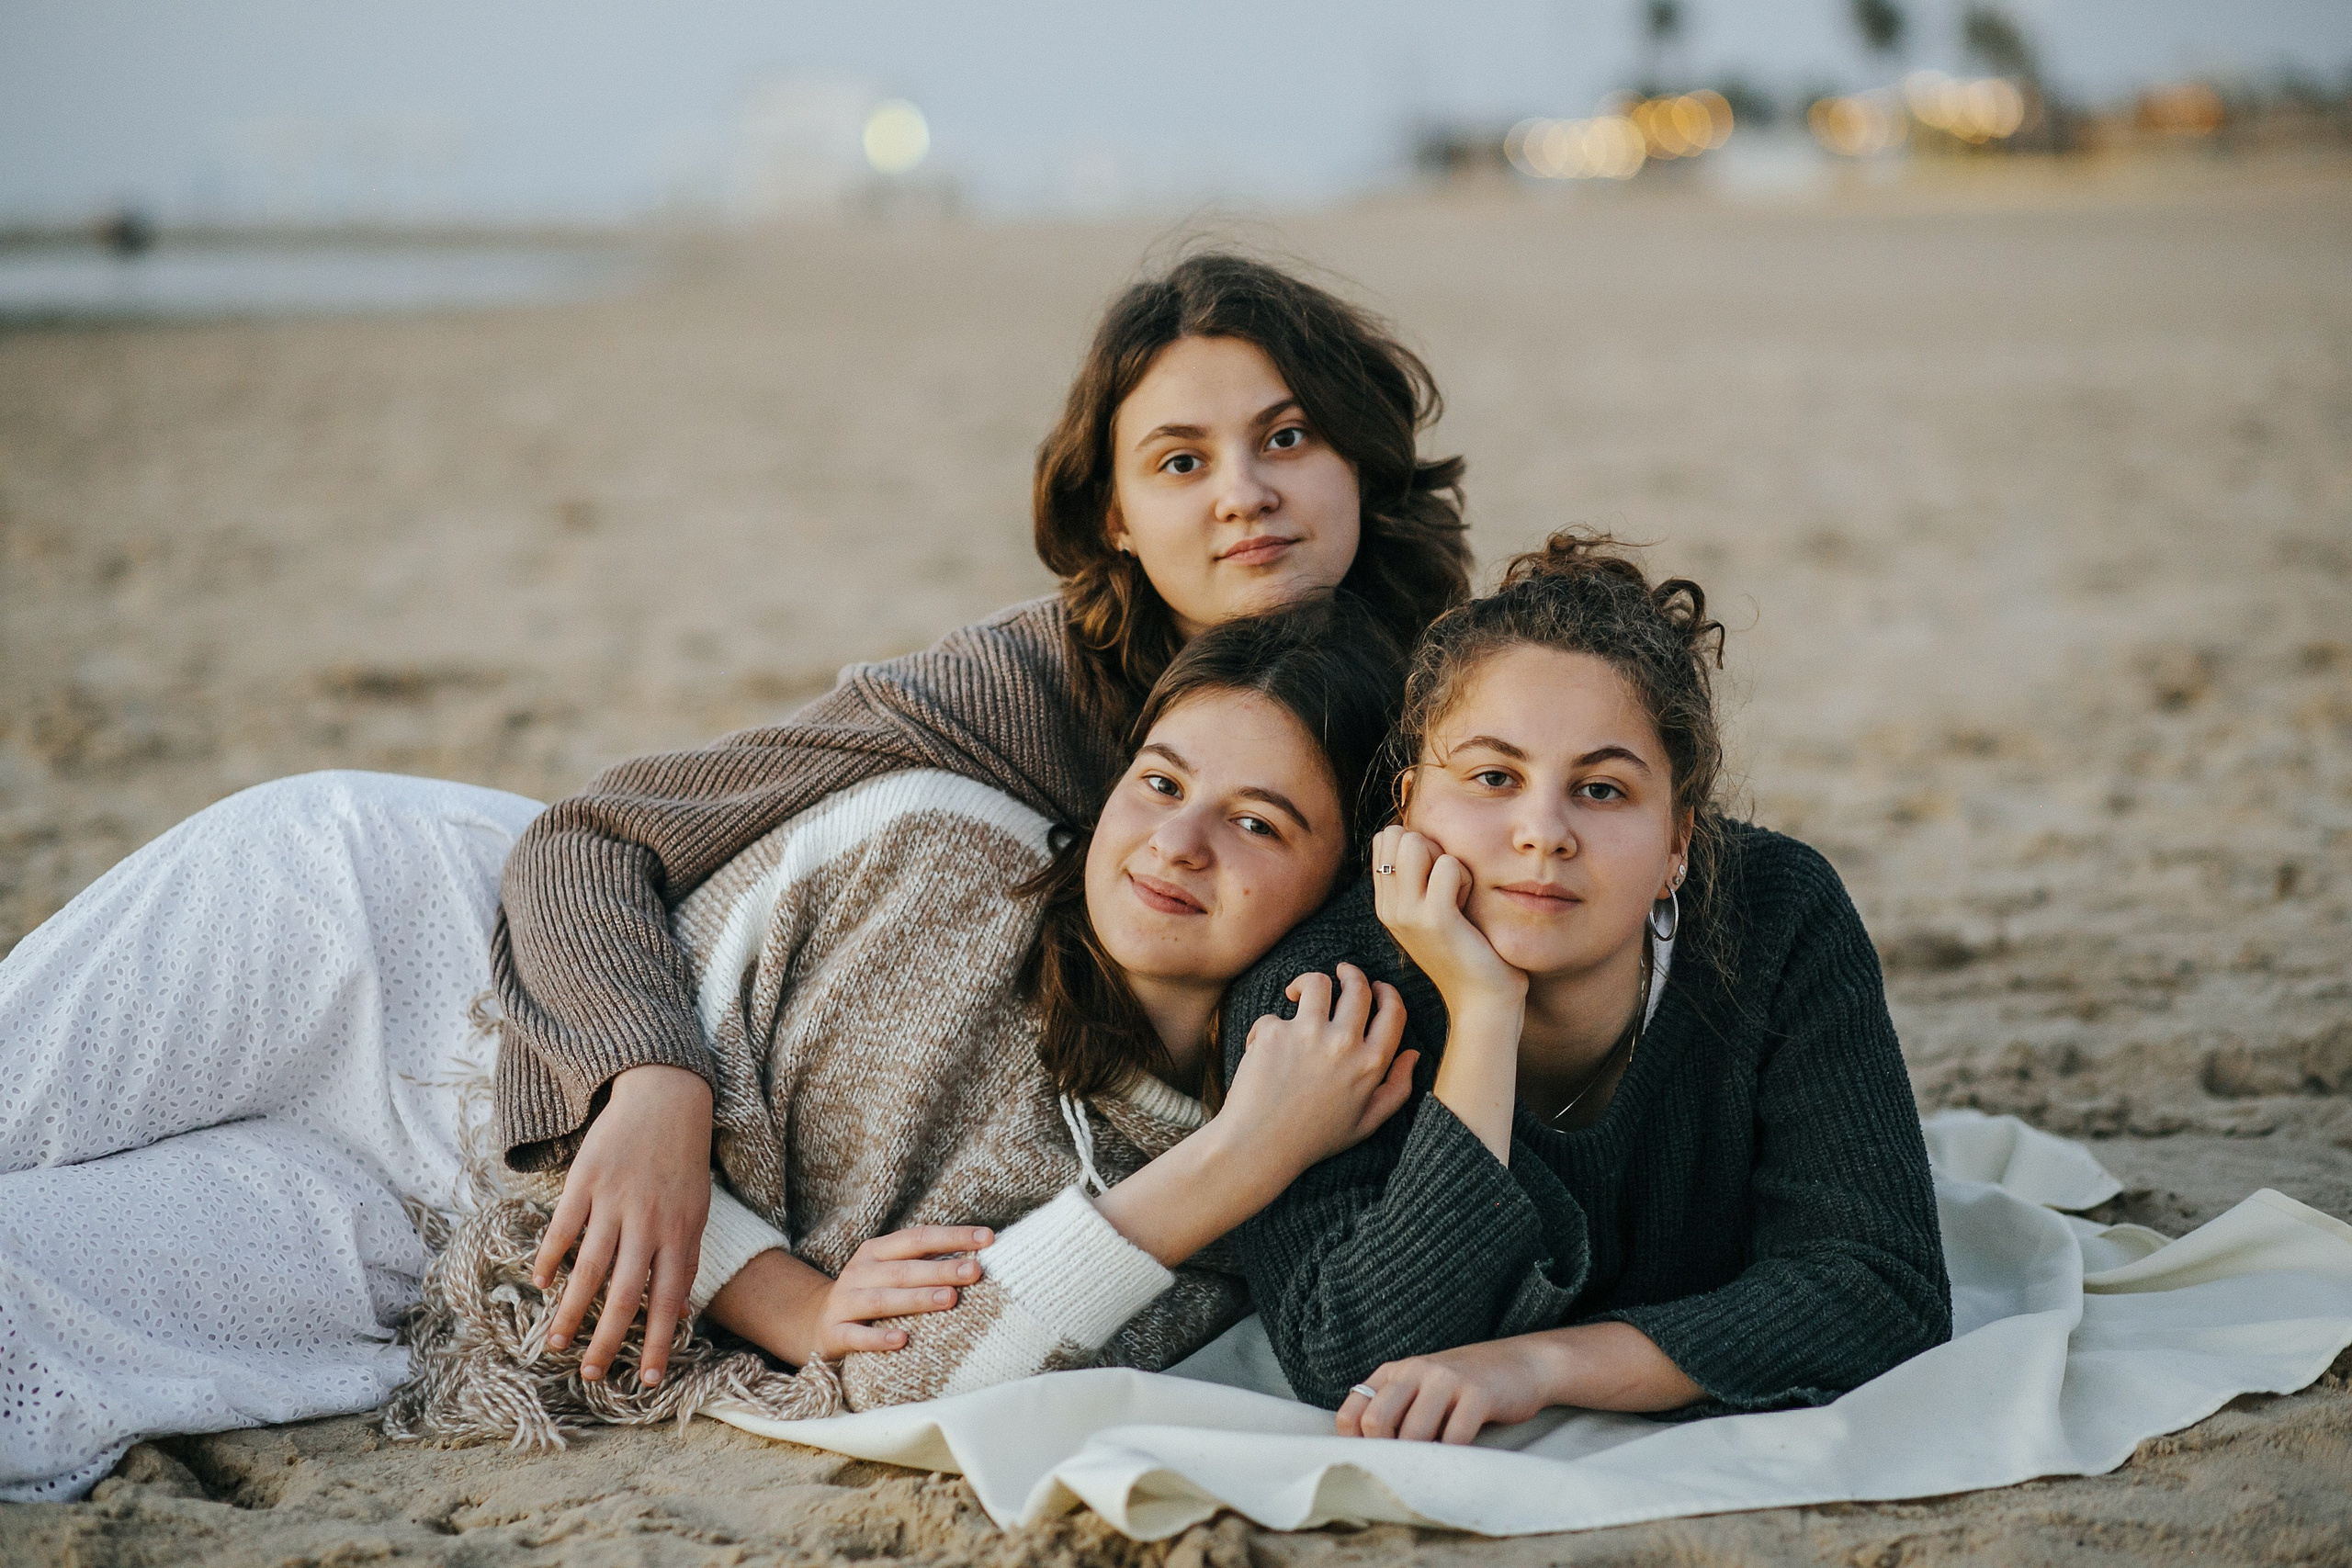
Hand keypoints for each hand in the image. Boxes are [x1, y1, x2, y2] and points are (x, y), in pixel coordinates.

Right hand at [532, 1063, 713, 1385]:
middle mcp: (649, 1222)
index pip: (669, 1300)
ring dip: (572, 1310)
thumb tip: (680, 1312)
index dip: (658, 1343)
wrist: (666, 1097)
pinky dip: (550, 1257)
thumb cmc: (683, 1162)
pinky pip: (564, 1228)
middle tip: (590, 1375)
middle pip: (626, 1293)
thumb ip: (687, 1259)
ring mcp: (615, 1201)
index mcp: (681, 1233)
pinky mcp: (585, 1180)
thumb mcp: (697, 1211)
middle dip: (608, 1340)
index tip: (647, 1381)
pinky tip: (542, 1283)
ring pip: (590, 1268)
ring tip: (556, 1342)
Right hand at [790, 1226, 995, 1361]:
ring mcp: (845, 1302)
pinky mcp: (834, 1333)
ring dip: (917, 1298)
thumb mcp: (891, 1271)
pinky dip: (878, 1339)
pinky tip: (902, 1340)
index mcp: (877, 1251)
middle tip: (974, 1271)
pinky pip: (857, 1336)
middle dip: (941, 1269)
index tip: (988, 1238)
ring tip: (950, 1299)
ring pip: (883, 1300)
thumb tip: (979, 1256)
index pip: (918, 1238)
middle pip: (904, 1269)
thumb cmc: (871, 1294)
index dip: (953, 1236)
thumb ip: (925, 1263)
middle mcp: (860, 1272)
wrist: (814, 1322)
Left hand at [1225, 963, 1417, 1173]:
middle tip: (1342, 972)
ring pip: (1317, 983)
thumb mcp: (1366, 1123)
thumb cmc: (1313, 1138)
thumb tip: (1413, 1054)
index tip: (1378, 988)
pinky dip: (1268, 1030)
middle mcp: (1344, 1043)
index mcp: (1371, 1064)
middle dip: (1351, 973)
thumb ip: (1397, 1089)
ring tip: (1298, 993)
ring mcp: (1308, 1033)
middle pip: (1357, 987)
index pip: (1393, 1011)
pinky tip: (1263, 1052)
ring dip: (1309, 983)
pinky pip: (1274, 1015)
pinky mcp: (1274, 1031)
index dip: (1388, 993)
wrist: (1258, 1146)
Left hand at [1337, 1337, 1556, 1443]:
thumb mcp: (1421, 1389)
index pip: (1351, 1413)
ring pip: (1414, 1434)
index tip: (1377, 1460)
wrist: (1520, 1363)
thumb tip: (1365, 1457)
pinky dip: (1452, 1456)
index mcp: (1394, 1372)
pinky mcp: (1478, 1393)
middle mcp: (1414, 1370)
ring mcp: (1446, 1379)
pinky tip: (1457, 1458)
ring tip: (1432, 1465)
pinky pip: (1454, 1437)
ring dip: (1421, 1459)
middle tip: (1405, 1467)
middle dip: (1387, 1453)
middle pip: (1375, 1421)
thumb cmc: (1463, 1388)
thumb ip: (1393, 1412)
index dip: (1358, 1444)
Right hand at [1369, 825, 1525, 1017]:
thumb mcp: (1434, 910)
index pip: (1386, 839)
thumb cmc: (1469, 949)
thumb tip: (1420, 836)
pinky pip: (1448, 865)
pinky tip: (1467, 906)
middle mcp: (1389, 908)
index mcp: (1386, 904)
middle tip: (1449, 887)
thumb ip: (1421, 877)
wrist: (1482, 1001)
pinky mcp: (1435, 919)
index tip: (1437, 880)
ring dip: (1447, 860)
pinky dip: (1465, 877)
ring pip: (1415, 842)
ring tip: (1457, 896)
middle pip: (1397, 835)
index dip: (1418, 845)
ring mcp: (1407, 914)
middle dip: (1431, 848)